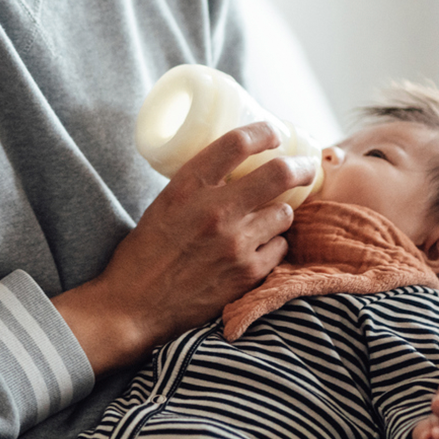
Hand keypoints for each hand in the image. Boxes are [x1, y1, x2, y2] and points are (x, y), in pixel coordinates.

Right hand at [54, 123, 316, 373]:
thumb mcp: (162, 206)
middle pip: (278, 172)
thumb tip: (235, 171)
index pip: (236, 143)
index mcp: (187, 187)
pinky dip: (272, 245)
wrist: (134, 306)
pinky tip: (255, 249)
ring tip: (264, 219)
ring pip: (284, 212)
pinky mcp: (247, 272)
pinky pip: (279, 247)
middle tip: (304, 167)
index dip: (263, 132)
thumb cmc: (144, 254)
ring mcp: (235, 242)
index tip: (273, 133)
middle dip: (300, 167)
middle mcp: (214, 210)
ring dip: (278, 213)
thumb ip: (197, 188)